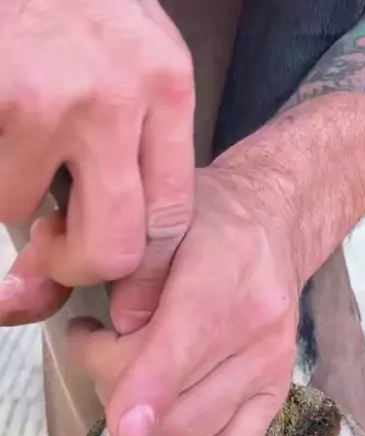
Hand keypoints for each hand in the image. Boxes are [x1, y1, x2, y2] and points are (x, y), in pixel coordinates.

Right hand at [0, 0, 193, 322]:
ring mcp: (52, 96)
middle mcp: (120, 92)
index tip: (124, 301)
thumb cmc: (70, 4)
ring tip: (11, 137)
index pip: (172, 217)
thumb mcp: (124, 58)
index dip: (144, 272)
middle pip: (114, 247)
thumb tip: (101, 255)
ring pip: (22, 212)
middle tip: (52, 242)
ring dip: (9, 194)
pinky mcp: (3, 100)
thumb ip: (128, 144)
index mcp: (165, 84)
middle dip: (74, 263)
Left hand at [68, 167, 300, 435]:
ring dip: (140, 423)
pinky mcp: (275, 396)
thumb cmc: (204, 224)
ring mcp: (269, 369)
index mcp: (223, 277)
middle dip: (114, 388)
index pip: (184, 346)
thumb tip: (74, 315)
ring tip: (125, 381)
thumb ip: (104, 265)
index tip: (121, 427)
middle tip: (96, 348)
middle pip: (175, 401)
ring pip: (193, 433)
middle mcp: (255, 331)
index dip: (148, 392)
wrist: (272, 228)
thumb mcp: (149, 221)